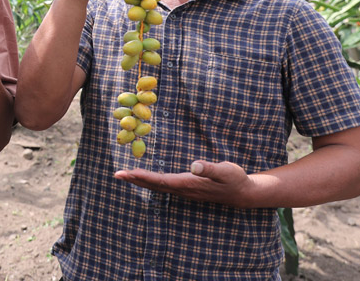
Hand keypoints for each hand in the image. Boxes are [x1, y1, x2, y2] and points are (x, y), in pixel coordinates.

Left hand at [114, 160, 254, 206]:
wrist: (243, 193)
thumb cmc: (235, 180)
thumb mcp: (226, 171)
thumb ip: (210, 169)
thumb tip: (194, 165)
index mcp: (188, 184)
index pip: (160, 181)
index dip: (143, 176)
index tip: (127, 172)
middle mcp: (183, 189)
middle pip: (154, 185)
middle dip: (135, 179)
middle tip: (117, 174)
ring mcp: (184, 191)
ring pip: (157, 186)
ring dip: (140, 181)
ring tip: (125, 175)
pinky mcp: (186, 189)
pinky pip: (163, 185)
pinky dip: (150, 181)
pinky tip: (144, 178)